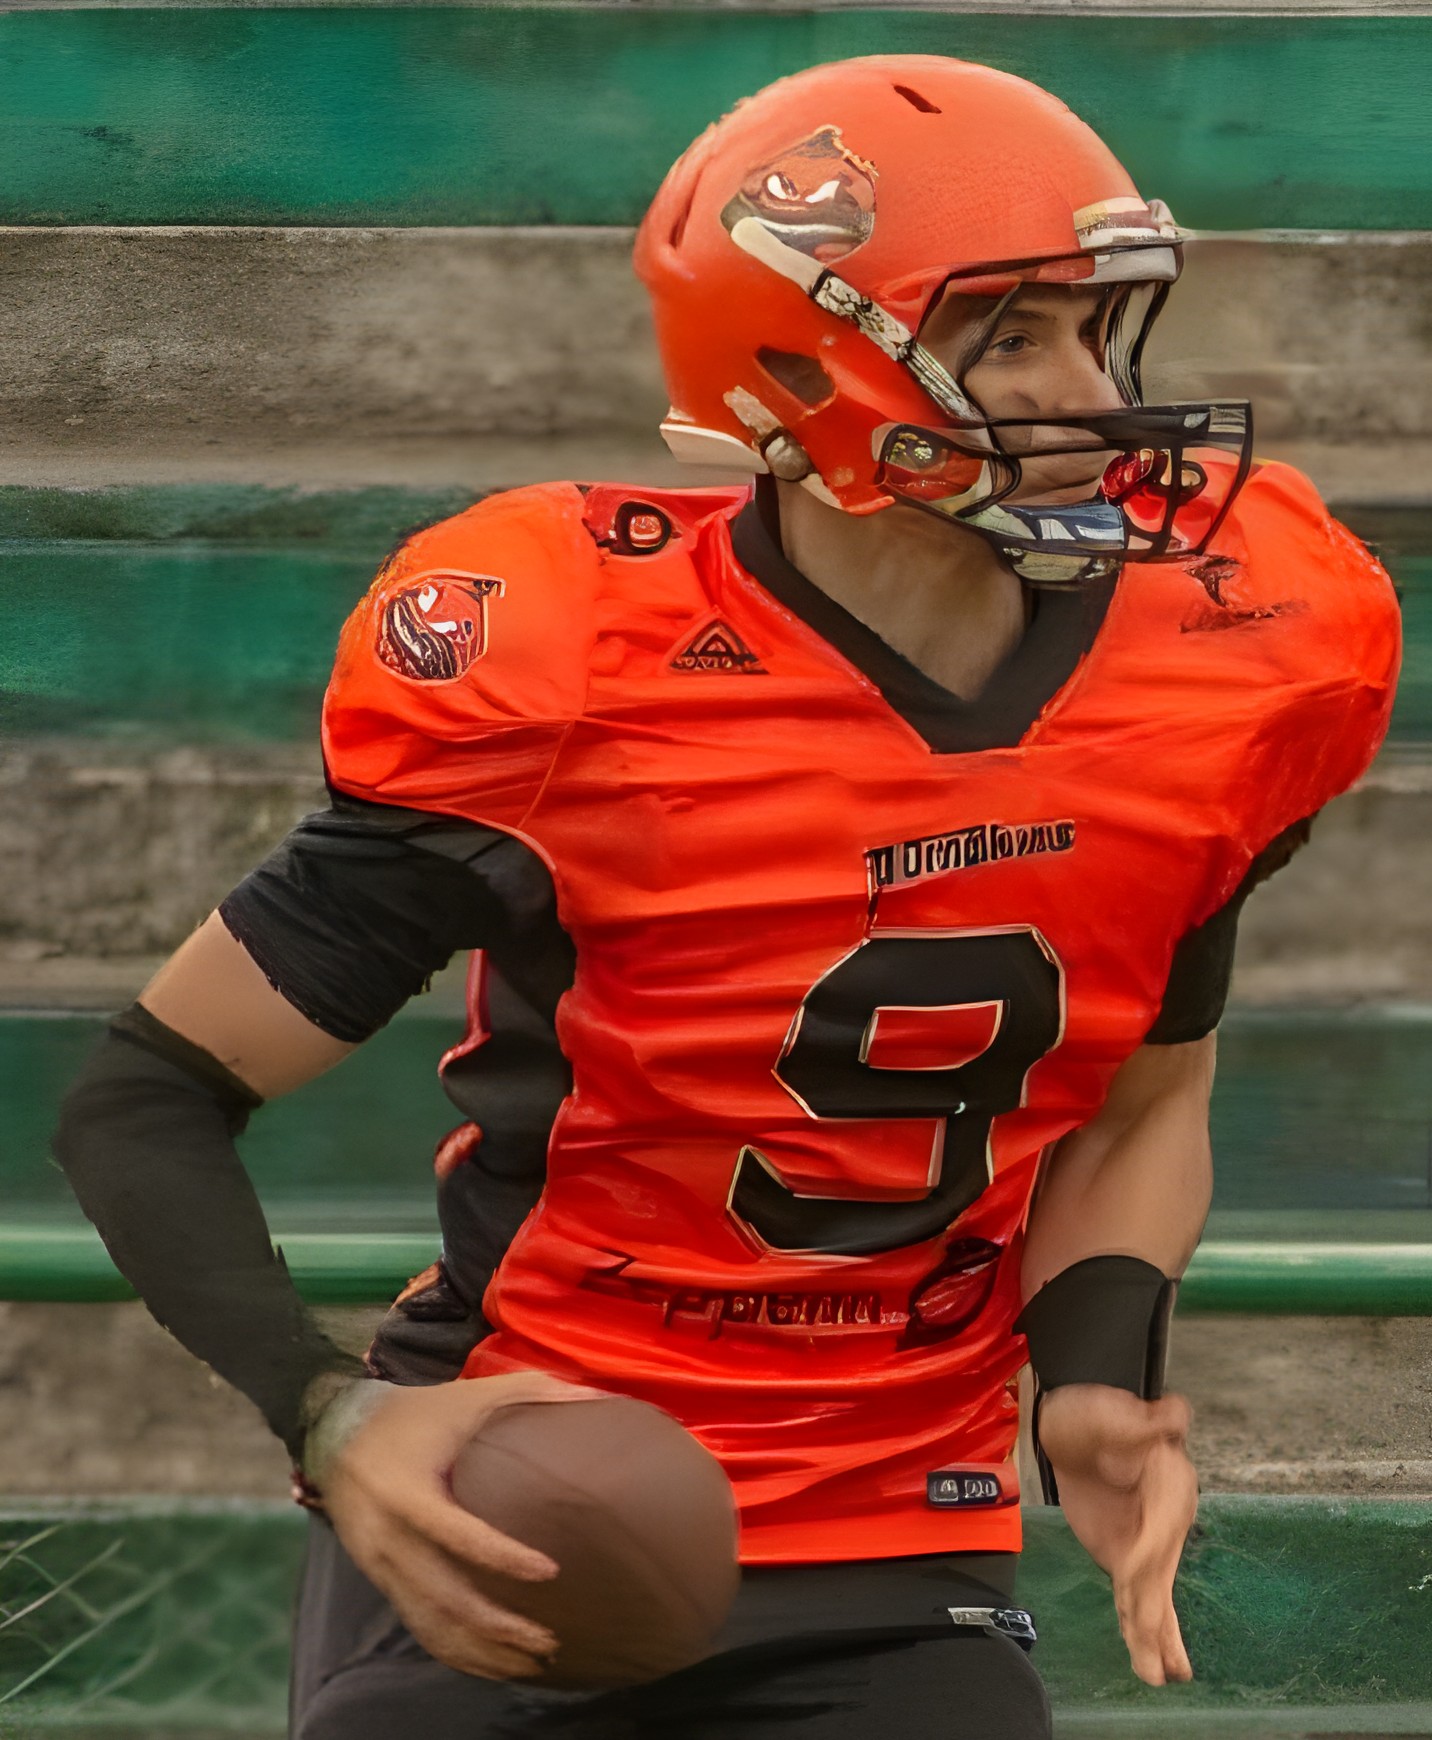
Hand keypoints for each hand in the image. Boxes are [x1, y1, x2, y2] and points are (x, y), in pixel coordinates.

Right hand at [311, 1371, 605, 1680]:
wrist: (335, 1433)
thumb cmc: (415, 1414)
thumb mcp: (467, 1395)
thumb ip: (530, 1392)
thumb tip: (598, 1397)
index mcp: (407, 1491)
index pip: (455, 1534)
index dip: (501, 1557)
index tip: (549, 1571)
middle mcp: (388, 1538)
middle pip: (443, 1598)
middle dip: (497, 1627)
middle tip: (550, 1639)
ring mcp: (381, 1567)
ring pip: (432, 1626)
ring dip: (482, 1652)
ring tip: (534, 1660)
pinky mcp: (381, 1582)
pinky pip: (420, 1628)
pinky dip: (458, 1653)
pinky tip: (496, 1662)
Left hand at [1036, 1383, 1197, 1686]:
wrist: (1079, 1425)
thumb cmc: (1098, 1414)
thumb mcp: (1117, 1412)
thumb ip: (1147, 1421)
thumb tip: (1174, 1412)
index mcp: (1168, 1485)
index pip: (1161, 1531)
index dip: (1147, 1557)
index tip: (1130, 1577)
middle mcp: (1163, 1520)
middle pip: (1160, 1573)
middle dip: (1156, 1618)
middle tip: (1158, 1664)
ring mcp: (1145, 1540)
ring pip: (1152, 1593)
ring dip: (1152, 1634)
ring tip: (1158, 1676)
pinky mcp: (1124, 1551)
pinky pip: (1134, 1593)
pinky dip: (1136, 1622)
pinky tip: (1144, 1656)